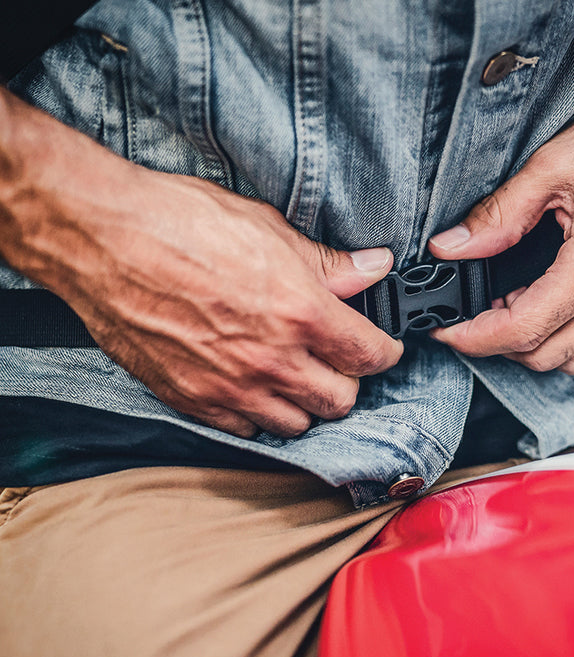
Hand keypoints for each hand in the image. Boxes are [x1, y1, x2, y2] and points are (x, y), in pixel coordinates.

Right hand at [0, 90, 402, 437]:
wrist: (103, 240)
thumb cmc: (181, 224)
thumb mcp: (268, 228)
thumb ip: (328, 263)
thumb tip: (373, 270)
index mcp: (300, 312)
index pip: (369, 355)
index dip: (385, 352)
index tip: (382, 348)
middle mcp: (272, 359)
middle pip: (341, 400)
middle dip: (349, 381)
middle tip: (338, 360)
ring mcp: (231, 387)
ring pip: (297, 424)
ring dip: (306, 403)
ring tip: (296, 376)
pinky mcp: (194, 400)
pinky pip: (246, 429)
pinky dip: (259, 415)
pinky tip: (253, 388)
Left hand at [428, 56, 573, 373]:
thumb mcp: (553, 165)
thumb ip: (497, 215)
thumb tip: (452, 247)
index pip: (523, 330)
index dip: (475, 338)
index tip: (449, 330)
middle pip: (544, 356)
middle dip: (497, 344)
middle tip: (473, 314)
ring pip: (573, 359)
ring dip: (532, 345)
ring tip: (508, 307)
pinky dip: (565, 338)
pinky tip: (546, 304)